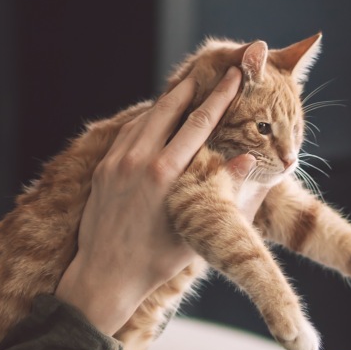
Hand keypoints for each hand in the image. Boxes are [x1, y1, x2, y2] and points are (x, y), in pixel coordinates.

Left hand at [56, 68, 280, 335]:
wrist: (105, 276)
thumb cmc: (157, 261)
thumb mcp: (198, 229)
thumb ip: (223, 192)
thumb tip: (248, 160)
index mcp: (165, 174)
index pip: (199, 123)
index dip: (219, 97)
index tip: (233, 77)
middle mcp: (138, 161)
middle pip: (169, 110)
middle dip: (192, 88)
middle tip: (210, 72)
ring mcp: (116, 163)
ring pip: (145, 118)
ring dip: (167, 102)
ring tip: (186, 89)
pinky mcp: (103, 169)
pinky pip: (127, 134)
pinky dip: (144, 121)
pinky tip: (155, 117)